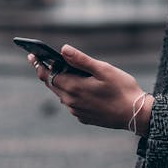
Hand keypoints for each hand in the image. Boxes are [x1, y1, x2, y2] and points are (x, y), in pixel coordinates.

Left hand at [28, 46, 152, 135]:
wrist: (135, 115)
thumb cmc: (122, 89)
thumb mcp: (103, 69)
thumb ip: (81, 60)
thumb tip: (63, 49)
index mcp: (73, 87)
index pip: (48, 74)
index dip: (39, 64)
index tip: (32, 55)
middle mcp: (71, 101)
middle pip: (52, 84)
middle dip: (45, 71)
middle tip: (40, 60)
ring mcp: (76, 111)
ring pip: (61, 94)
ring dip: (59, 82)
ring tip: (59, 71)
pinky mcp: (83, 117)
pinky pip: (71, 103)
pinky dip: (70, 93)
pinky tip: (77, 88)